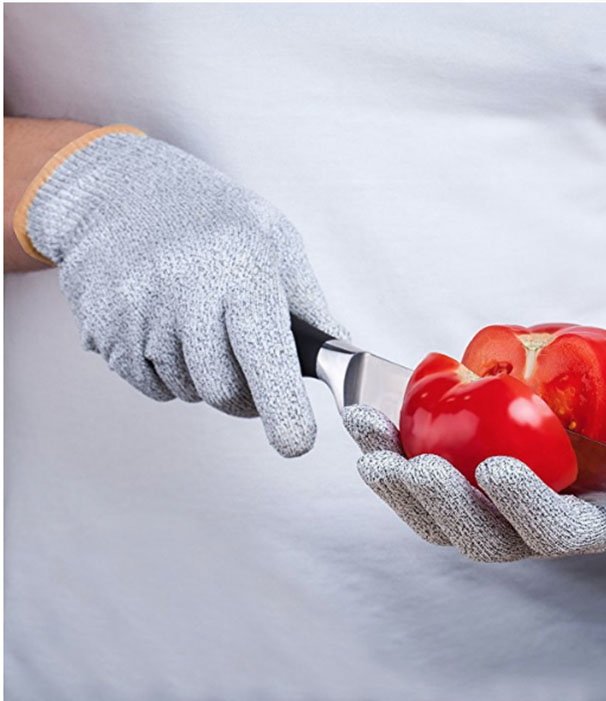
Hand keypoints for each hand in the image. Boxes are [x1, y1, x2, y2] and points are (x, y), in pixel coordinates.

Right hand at [17, 126, 345, 456]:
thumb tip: (338, 351)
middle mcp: (186, 294)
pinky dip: (168, 372)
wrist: (114, 191)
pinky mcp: (104, 333)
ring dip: (204, 377)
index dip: (282, 407)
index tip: (295, 442)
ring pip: (189, 391)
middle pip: (225, 391)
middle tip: (249, 369)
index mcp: (240, 271)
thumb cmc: (207, 216)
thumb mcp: (271, 239)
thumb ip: (308, 302)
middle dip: (246, 396)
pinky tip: (166, 327)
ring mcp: (138, 315)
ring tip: (198, 324)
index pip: (265, 353)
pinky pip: (152, 386)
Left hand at [344, 357, 605, 560]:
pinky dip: (390, 453)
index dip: (525, 508)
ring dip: (397, 484)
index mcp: (587, 523)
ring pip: (436, 517)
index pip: (553, 531)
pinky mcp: (463, 483)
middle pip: (480, 537)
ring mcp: (491, 509)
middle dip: (443, 506)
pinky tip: (367, 424)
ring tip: (369, 446)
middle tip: (414, 466)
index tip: (497, 470)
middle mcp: (531, 527)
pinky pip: (420, 480)